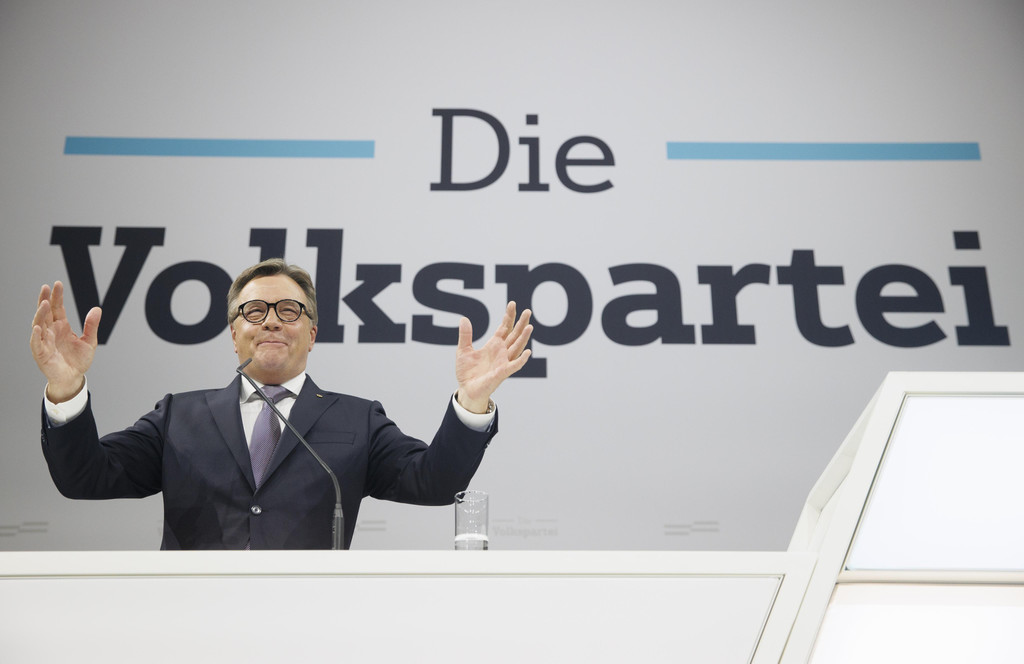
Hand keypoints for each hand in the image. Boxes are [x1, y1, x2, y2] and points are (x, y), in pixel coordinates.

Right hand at [29, 281, 100, 402]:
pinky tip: (38, 327)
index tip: (57, 284)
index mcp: (61, 326)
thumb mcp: (90, 341)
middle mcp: (51, 331)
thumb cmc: (78, 360)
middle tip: (45, 287)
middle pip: (46, 312)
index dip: (56, 296)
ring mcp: (45, 341)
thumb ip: (92, 326)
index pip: (57, 308)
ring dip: (40, 314)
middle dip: (45, 300)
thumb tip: (97, 309)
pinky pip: (37, 343)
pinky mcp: (41, 353)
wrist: (73, 378)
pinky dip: (36, 335)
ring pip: (39, 324)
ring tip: (43, 304)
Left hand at [455, 302, 532, 413]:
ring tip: (529, 326)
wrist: (467, 390)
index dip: (509, 316)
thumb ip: (465, 335)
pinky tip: (528, 352)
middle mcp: (501, 352)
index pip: (504, 327)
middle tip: (528, 311)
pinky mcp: (502, 373)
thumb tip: (464, 318)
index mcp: (494, 345)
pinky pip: (514, 365)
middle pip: (514, 334)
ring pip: (517, 347)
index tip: (512, 304)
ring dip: (523, 338)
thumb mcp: (463, 350)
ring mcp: (503, 362)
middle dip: (521, 323)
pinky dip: (521, 359)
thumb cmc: (467, 372)